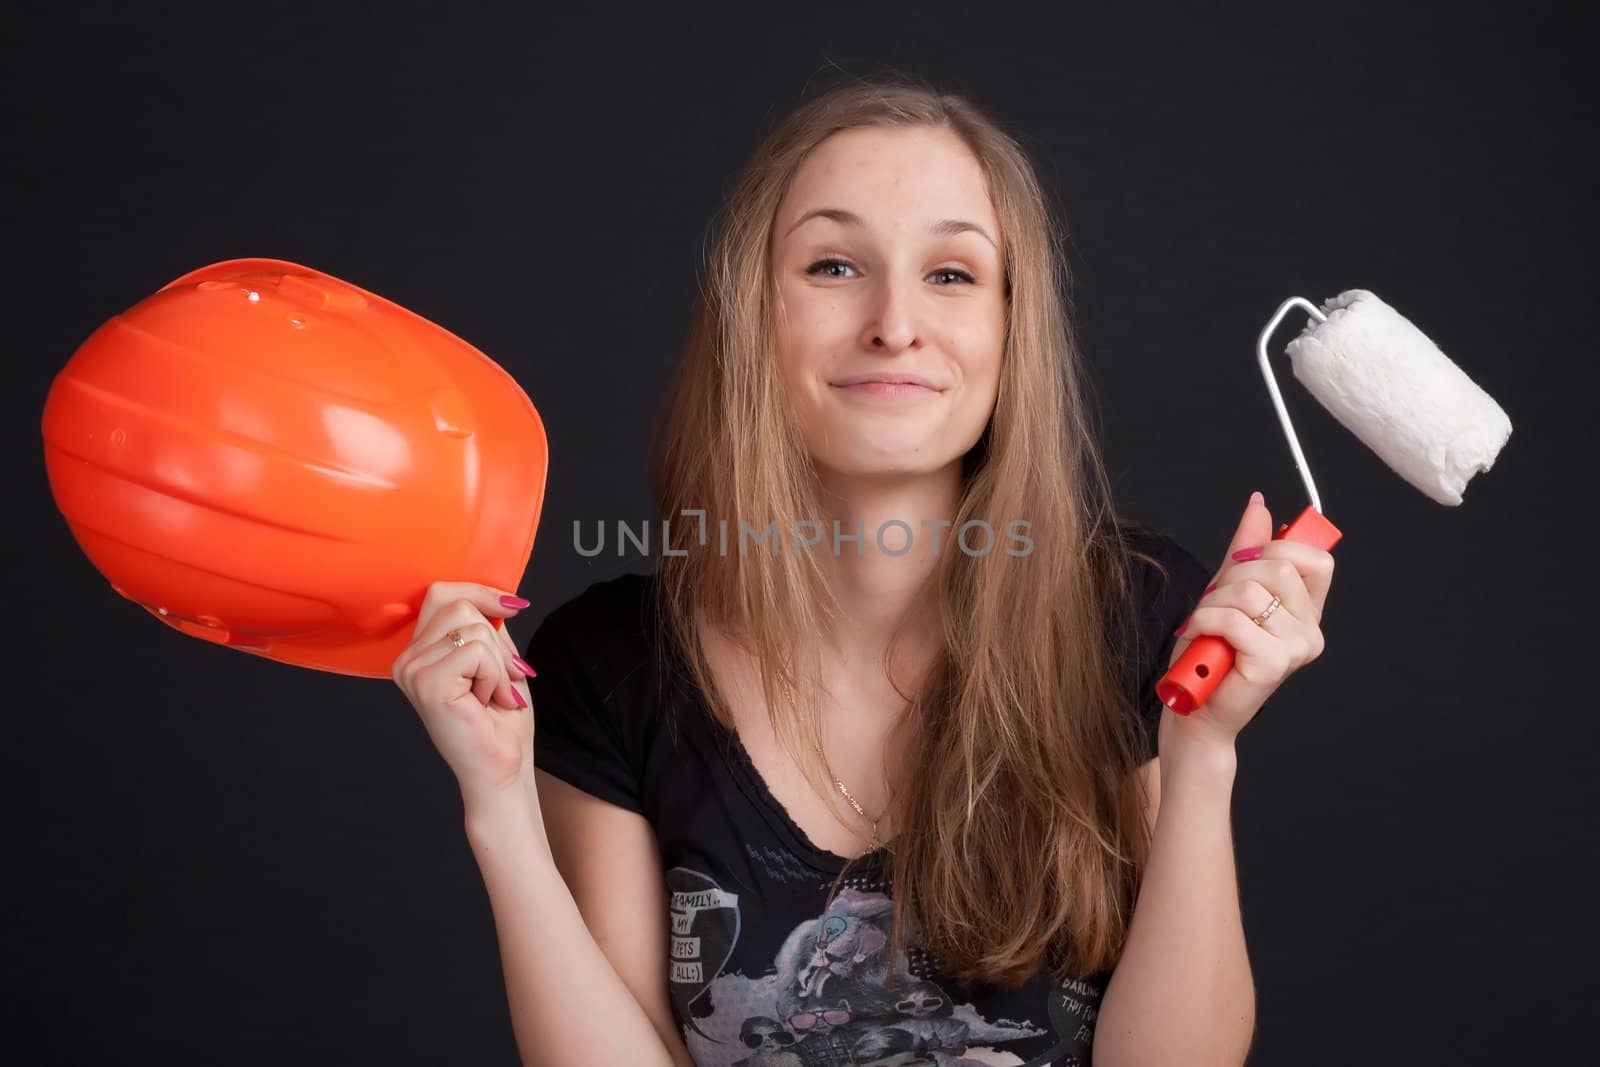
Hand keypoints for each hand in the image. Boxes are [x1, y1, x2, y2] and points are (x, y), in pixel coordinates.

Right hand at [391, 582, 536, 805]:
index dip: (480, 592)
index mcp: (418, 652)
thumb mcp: (497, 661)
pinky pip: (476, 650)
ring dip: (497, 663)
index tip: (513, 606)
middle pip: (458, 605)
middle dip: (496, 640)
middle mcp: (407, 660)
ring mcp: (412, 670)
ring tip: (492, 695)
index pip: (441, 593)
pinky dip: (494, 675)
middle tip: (503, 678)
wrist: (502, 769)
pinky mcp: (427, 682)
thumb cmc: (500, 722)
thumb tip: (496, 598)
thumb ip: (487, 628)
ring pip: (472, 628)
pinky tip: (487, 702)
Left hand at [1164, 492, 1333, 749]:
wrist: (1193, 711)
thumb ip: (1244, 551)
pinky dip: (1205, 623)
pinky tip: (1201, 640)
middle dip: (1232, 577)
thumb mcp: (1224, 593)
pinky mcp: (1275, 663)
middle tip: (1216, 607)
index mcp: (1305, 610)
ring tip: (1206, 629)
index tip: (1243, 566)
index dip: (1274, 549)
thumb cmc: (1208, 656)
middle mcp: (1310, 630)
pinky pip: (1233, 619)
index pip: (1315, 558)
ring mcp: (1297, 648)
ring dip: (1212, 604)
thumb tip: (1259, 506)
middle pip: (1278, 566)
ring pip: (1250, 591)